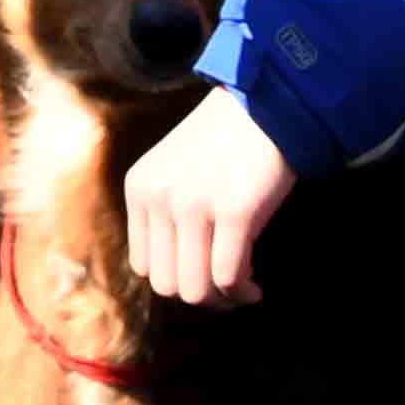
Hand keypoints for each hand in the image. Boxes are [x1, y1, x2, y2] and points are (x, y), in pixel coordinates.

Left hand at [124, 88, 296, 306]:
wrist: (265, 103)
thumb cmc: (224, 140)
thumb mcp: (173, 170)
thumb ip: (164, 212)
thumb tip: (177, 277)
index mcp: (139, 188)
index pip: (142, 266)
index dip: (175, 279)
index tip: (202, 276)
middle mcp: (159, 198)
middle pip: (166, 285)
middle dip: (199, 295)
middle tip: (226, 290)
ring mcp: (194, 205)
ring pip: (195, 290)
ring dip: (221, 300)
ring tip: (242, 290)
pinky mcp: (235, 212)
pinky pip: (229, 277)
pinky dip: (242, 291)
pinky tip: (255, 287)